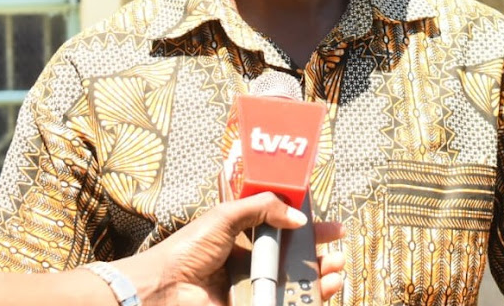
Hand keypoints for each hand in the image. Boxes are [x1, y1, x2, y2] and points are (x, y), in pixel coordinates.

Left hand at [114, 192, 344, 305]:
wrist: (165, 288)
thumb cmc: (189, 249)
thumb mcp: (226, 217)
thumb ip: (262, 208)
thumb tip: (297, 217)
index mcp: (243, 238)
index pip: (282, 231)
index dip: (306, 228)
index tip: (328, 227)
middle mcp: (250, 264)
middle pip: (293, 259)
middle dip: (319, 255)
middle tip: (339, 251)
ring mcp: (252, 290)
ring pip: (294, 284)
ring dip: (319, 278)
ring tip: (336, 271)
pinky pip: (284, 303)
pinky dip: (306, 299)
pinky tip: (321, 291)